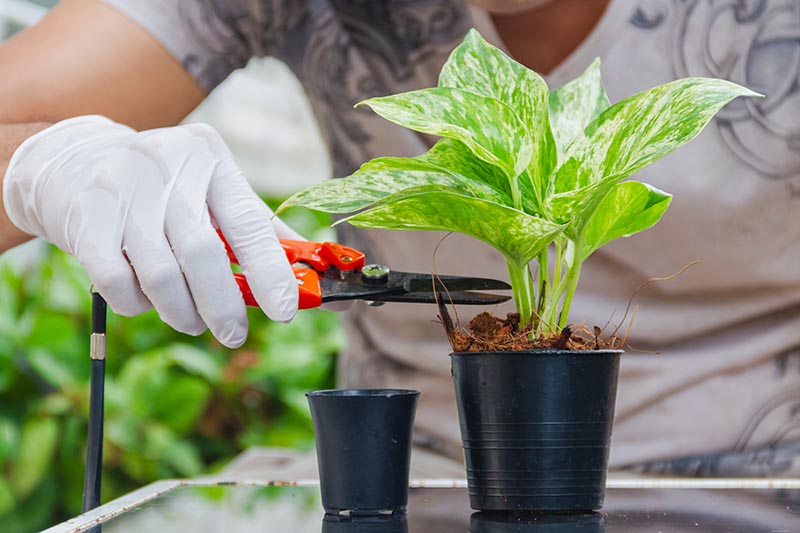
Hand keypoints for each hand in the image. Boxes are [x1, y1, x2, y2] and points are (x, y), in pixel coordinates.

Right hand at [2, 115, 299, 346]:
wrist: (76, 163)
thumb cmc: (167, 189)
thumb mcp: (215, 193)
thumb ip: (262, 233)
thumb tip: (317, 281)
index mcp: (212, 159)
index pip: (249, 223)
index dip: (270, 273)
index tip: (286, 312)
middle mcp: (167, 166)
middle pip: (202, 253)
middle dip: (223, 306)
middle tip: (233, 334)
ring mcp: (121, 189)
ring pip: (160, 274)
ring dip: (181, 312)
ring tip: (190, 321)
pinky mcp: (85, 218)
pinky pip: (116, 282)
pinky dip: (137, 305)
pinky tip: (146, 301)